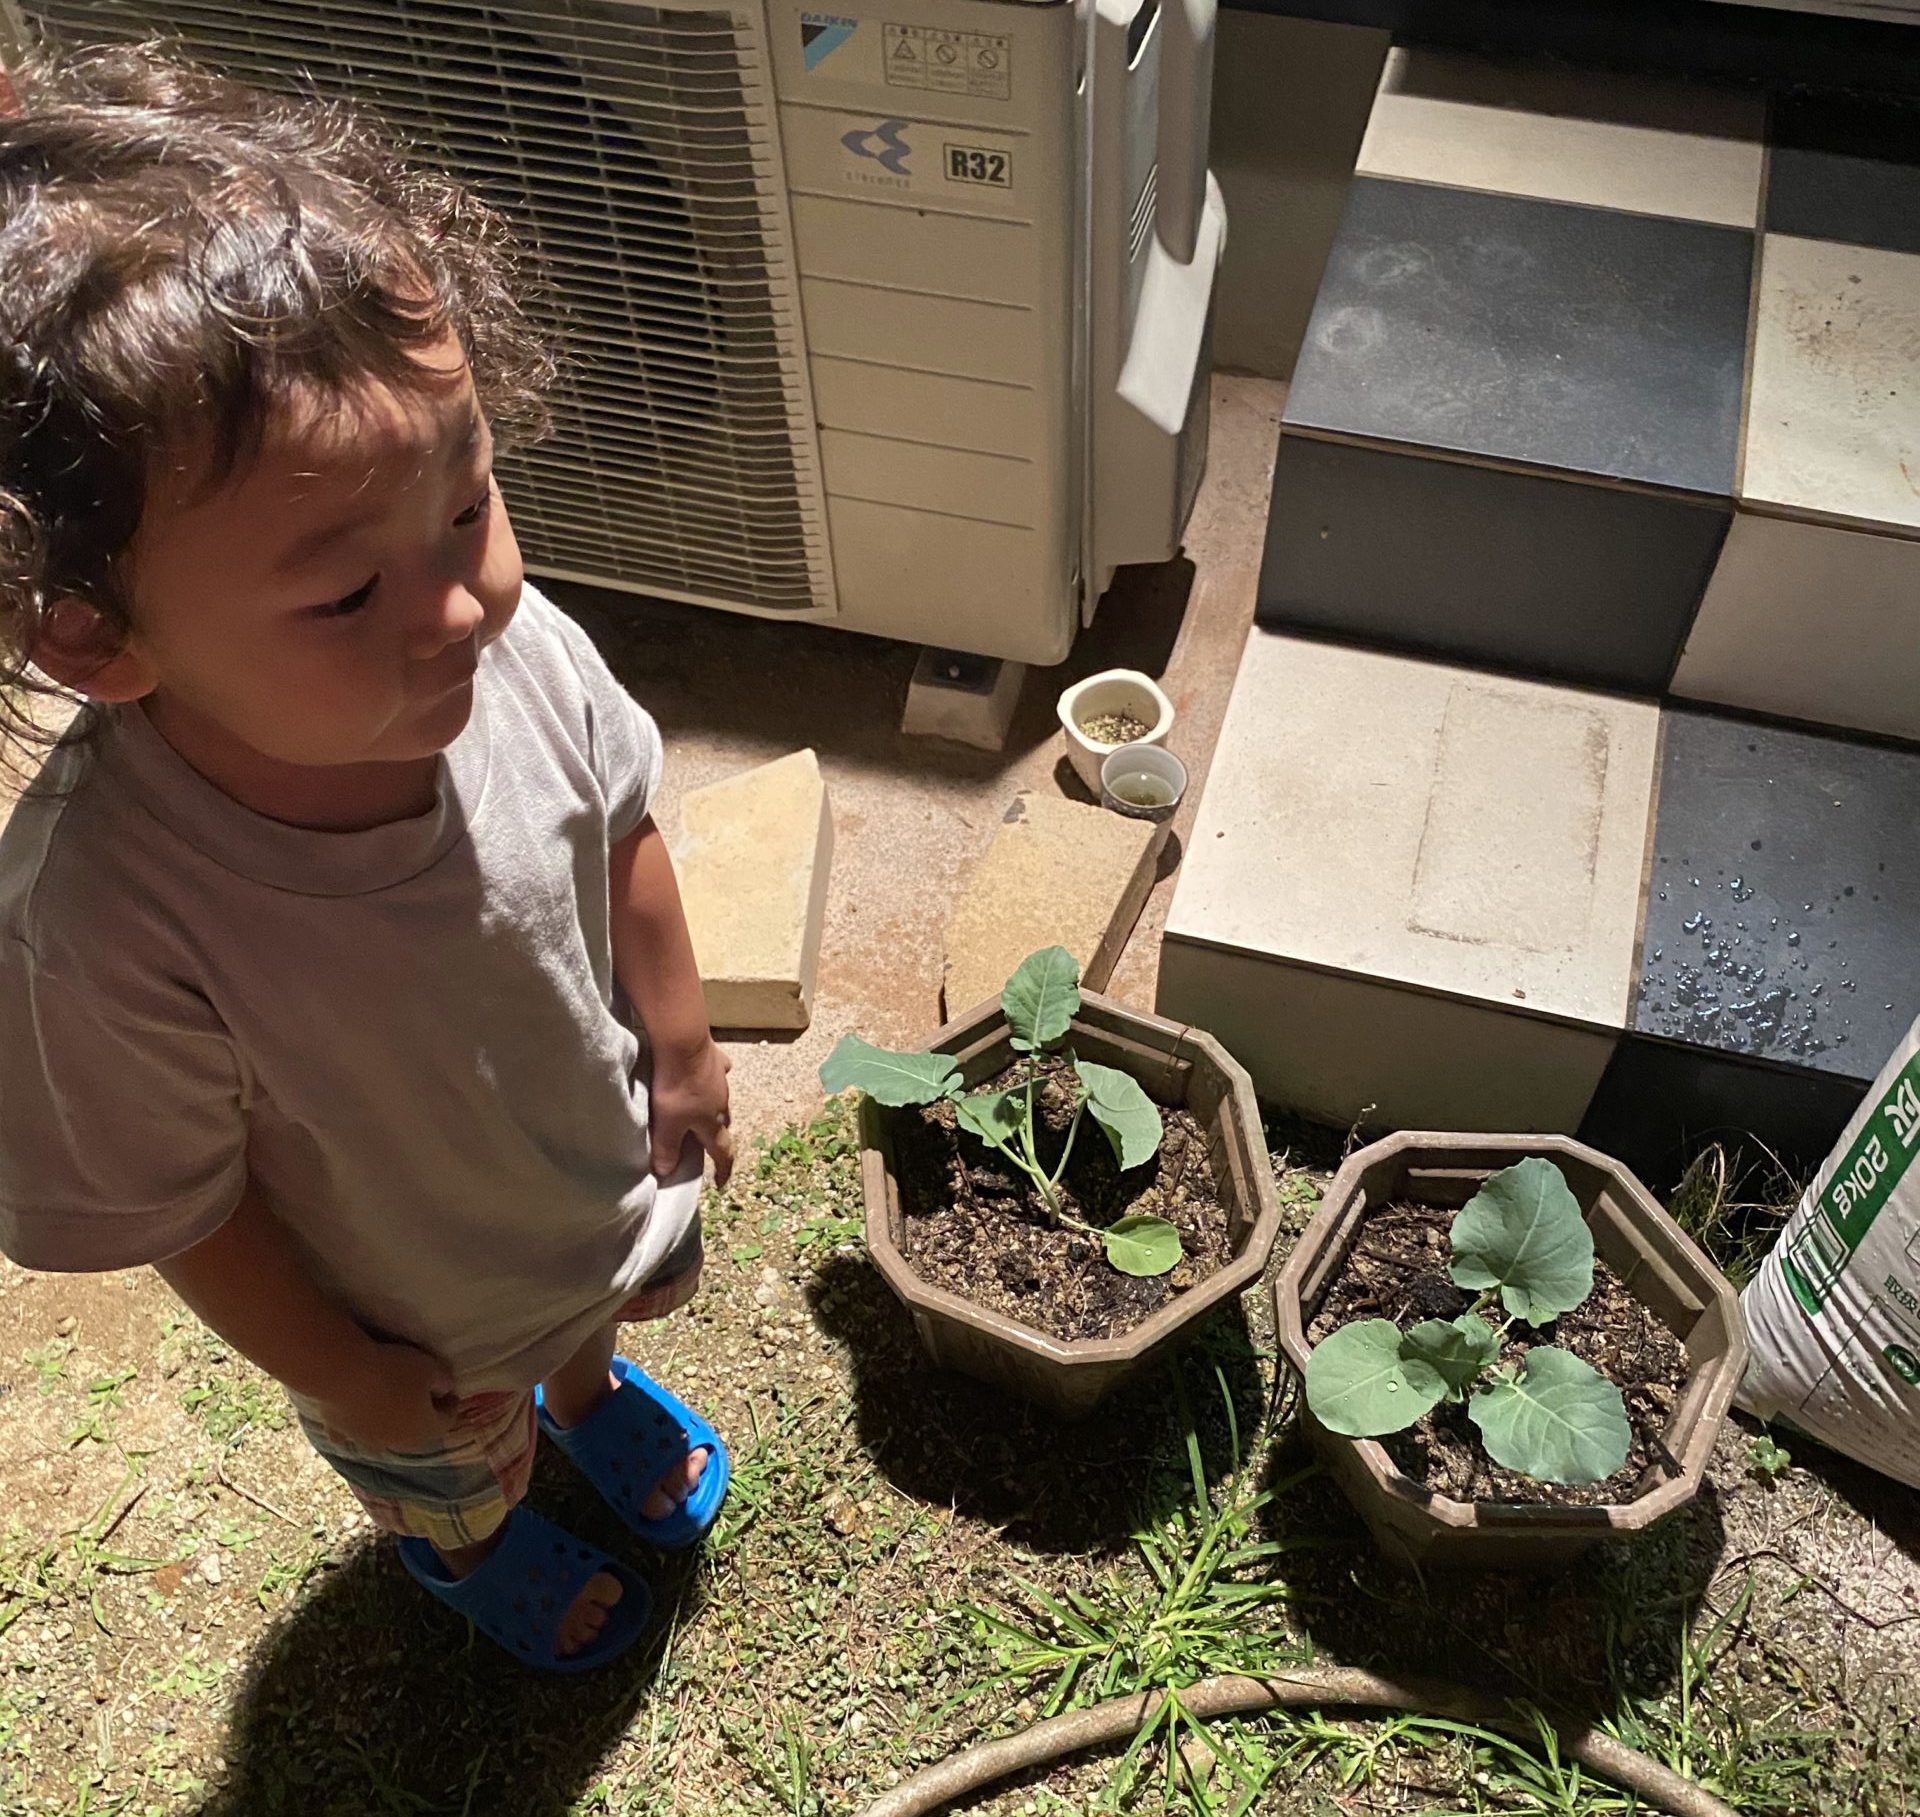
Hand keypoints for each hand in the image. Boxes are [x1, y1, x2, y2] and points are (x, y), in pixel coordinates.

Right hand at [309, 1340, 454, 1453]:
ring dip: (391, 1420)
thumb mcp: (430, 1367)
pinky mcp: (340, 1433)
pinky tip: (355, 1413)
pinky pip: (352, 1431)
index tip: (450, 1392)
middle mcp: (396, 1442)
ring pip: (384, 1435)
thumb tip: (445, 1388)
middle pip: (415, 1432)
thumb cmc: (394, 1371)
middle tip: (424, 1396)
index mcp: (423, 1429)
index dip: (450, 1406)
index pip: (445, 1422)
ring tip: (392, 1402)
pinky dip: (357, 1423)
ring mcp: (366, 1440)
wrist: (342, 1375)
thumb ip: (443, 1380)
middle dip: (422, 1416)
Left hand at [650, 1037, 733, 1186]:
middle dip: (716, 1135)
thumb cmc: (676, 1088)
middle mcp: (722, 1104)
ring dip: (712, 1108)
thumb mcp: (667, 1124)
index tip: (722, 1182)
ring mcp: (721, 1080)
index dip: (723, 1169)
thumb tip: (665, 1172)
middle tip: (702, 1141)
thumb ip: (666, 1148)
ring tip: (698, 1109)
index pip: (722, 1152)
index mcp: (712, 1123)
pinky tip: (704, 1073)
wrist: (684, 1044)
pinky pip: (718, 1072)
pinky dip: (712, 1078)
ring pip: (720, 1100)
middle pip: (723, 1125)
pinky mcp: (716, 1059)